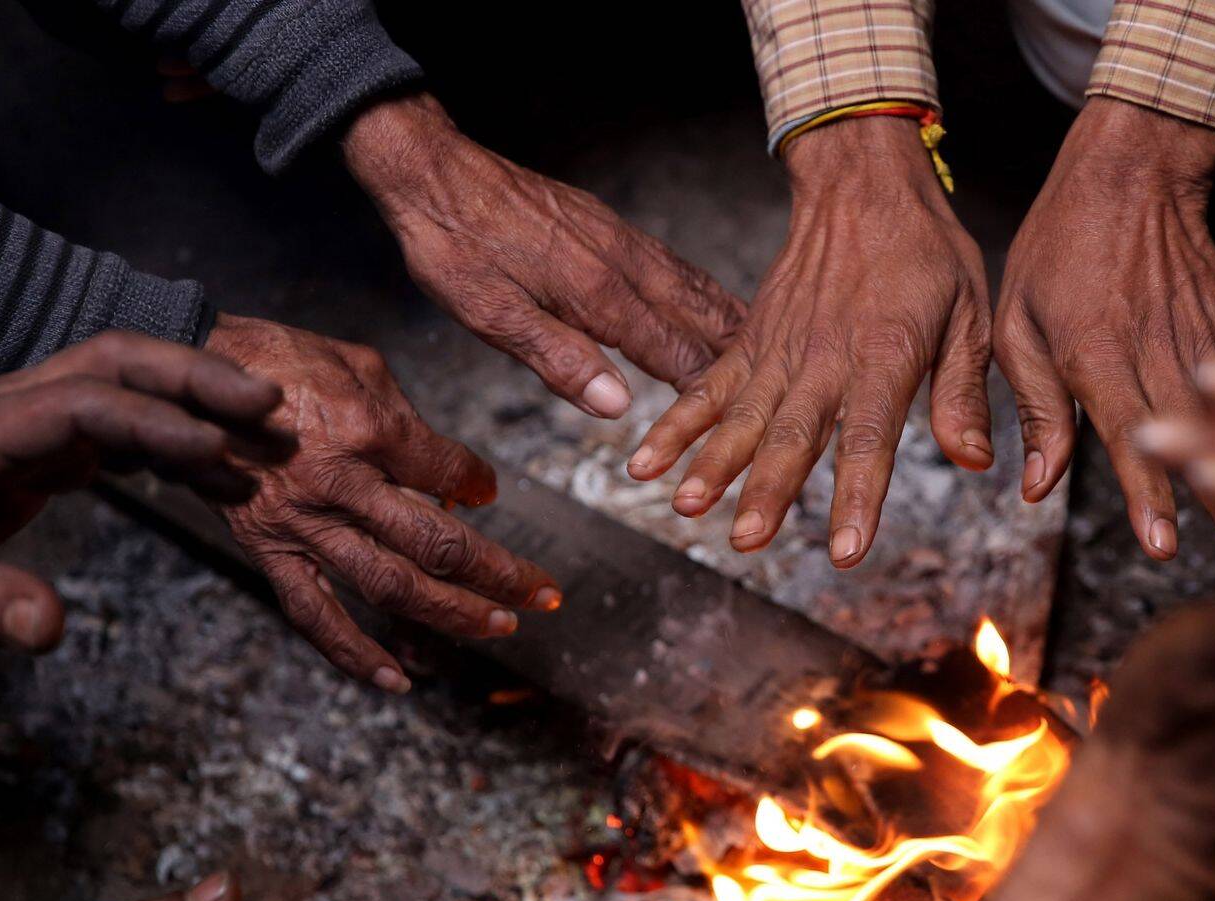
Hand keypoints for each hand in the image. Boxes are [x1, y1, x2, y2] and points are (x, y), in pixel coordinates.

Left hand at [0, 332, 281, 649]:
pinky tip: (217, 473)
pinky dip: (175, 439)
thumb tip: (50, 629)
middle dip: (195, 376)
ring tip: (265, 442)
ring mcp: (25, 421)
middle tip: (269, 406)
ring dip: (197, 401)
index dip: (151, 424)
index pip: (76, 405)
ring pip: (123, 383)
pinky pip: (119, 424)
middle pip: (113, 361)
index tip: (215, 453)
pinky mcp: (39, 445)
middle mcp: (5, 409)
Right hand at [204, 314, 559, 690]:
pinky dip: (354, 653)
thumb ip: (409, 419)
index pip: (448, 472)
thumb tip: (455, 473)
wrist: (182, 374)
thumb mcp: (356, 362)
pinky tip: (396, 680)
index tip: (490, 493)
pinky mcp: (267, 550)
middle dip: (498, 573)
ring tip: (500, 628)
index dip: (480, 485)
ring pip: (389, 585)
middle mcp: (340, 483)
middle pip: (436, 542)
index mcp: (368, 427)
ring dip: (451, 613)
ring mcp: (302, 523)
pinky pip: (314, 613)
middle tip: (542, 594)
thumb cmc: (274, 359)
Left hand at [343, 93, 744, 415]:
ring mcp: (616, 239)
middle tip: (781, 383)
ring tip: (765, 345)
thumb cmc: (453, 245)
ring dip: (728, 319)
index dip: (708, 388)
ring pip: (690, 285)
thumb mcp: (492, 316)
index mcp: (596, 293)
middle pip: (697, 315)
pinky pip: (669, 262)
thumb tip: (616, 405)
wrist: (434, 168)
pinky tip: (706, 296)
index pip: (672, 350)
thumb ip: (558, 359)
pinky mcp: (605, 224)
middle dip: (737, 353)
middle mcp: (619, 263)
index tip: (744, 418)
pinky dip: (701, 286)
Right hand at [627, 116, 993, 565]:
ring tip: (688, 507)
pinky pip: (707, 386)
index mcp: (884, 356)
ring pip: (741, 415)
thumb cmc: (924, 250)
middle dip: (767, 490)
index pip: (870, 438)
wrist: (863, 182)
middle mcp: (824, 358)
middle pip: (792, 434)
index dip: (857, 496)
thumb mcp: (969, 315)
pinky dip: (675, 425)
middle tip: (748, 540)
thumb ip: (964, 392)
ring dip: (712, 464)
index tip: (848, 550)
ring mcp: (780, 350)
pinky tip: (646, 463)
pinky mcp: (751, 340)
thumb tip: (976, 460)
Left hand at [996, 97, 1214, 558]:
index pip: (1126, 432)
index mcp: (1096, 352)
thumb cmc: (1058, 249)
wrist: (1127, 169)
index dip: (1147, 488)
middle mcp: (1155, 348)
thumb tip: (1037, 487)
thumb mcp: (1018, 325)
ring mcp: (1202, 334)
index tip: (1163, 542)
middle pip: (1197, 430)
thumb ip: (1036, 409)